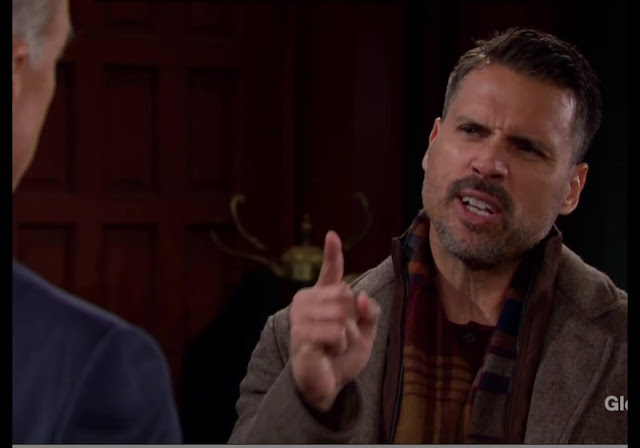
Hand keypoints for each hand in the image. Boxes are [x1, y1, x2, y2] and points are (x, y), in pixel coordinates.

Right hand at [289, 230, 380, 411]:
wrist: (328, 384)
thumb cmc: (342, 355)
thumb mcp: (365, 332)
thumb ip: (370, 312)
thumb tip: (362, 295)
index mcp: (323, 297)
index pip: (330, 271)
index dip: (332, 253)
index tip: (332, 235)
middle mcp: (307, 301)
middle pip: (346, 294)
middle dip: (353, 320)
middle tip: (341, 337)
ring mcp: (301, 316)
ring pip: (342, 313)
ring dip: (347, 335)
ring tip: (334, 346)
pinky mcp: (300, 333)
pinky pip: (336, 330)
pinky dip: (340, 344)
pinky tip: (328, 352)